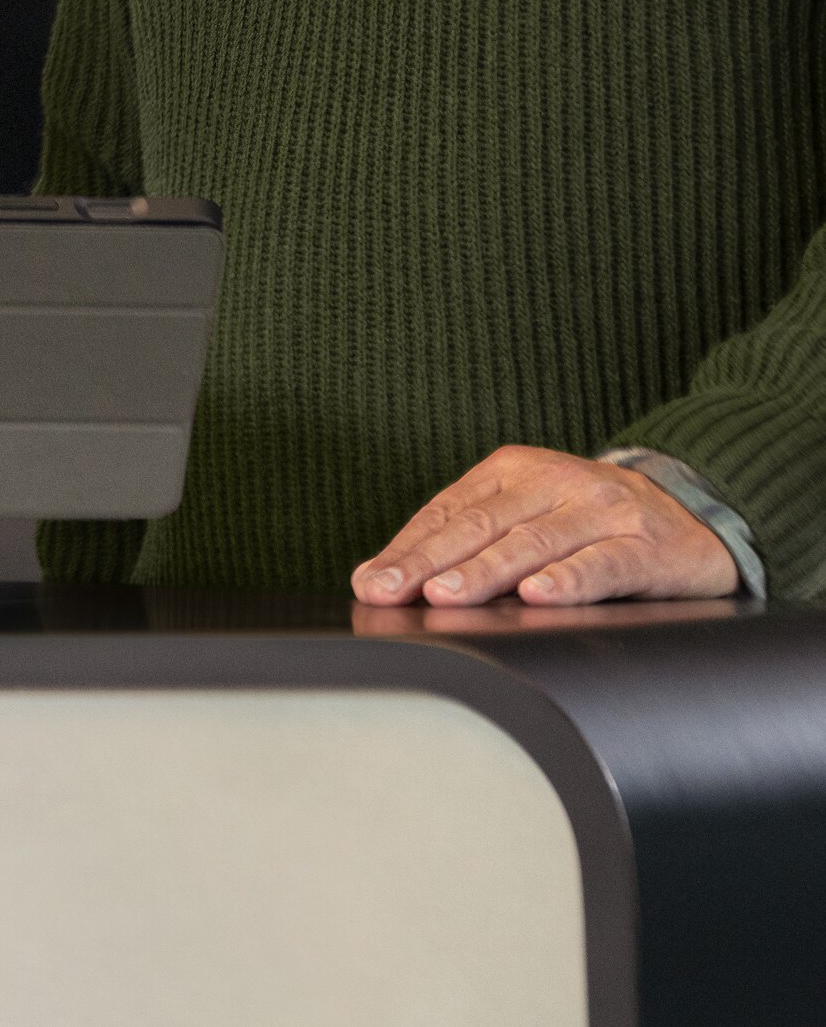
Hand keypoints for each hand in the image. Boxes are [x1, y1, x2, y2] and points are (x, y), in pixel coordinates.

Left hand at [351, 445, 738, 607]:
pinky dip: (568, 580)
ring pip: (533, 543)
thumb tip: (396, 579)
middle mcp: (555, 481)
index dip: (407, 547)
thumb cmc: (593, 522)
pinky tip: (538, 596)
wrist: (694, 514)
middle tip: (388, 592)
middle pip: (481, 525)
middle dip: (428, 562)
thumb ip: (476, 540)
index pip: (450, 510)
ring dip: (485, 572)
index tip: (371, 581)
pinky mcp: (646, 545)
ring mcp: (602, 510)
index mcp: (515, 470)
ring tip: (444, 596)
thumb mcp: (532, 514)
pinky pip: (602, 564)